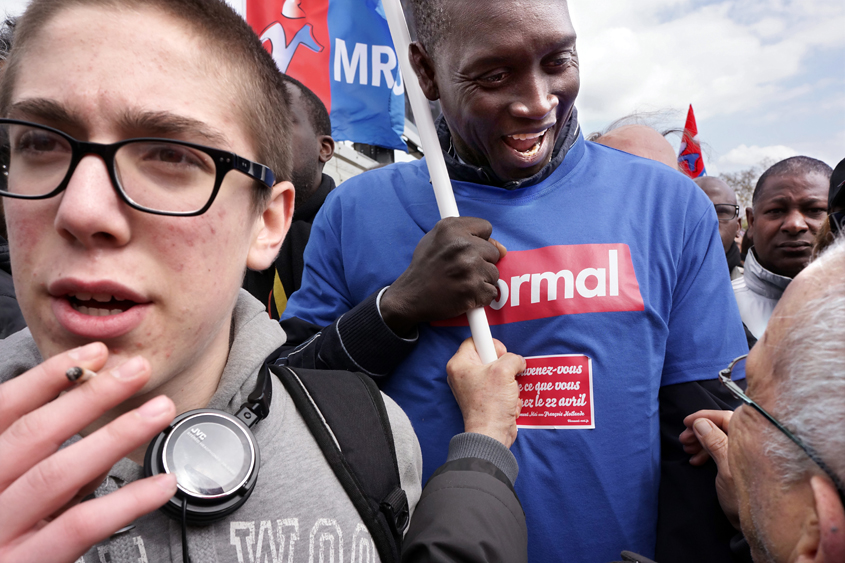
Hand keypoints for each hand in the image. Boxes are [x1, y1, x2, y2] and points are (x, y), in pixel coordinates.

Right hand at [0, 342, 176, 562]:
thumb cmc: (2, 539)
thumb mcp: (9, 496)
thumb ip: (46, 469)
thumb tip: (100, 436)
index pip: (4, 412)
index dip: (48, 379)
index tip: (94, 354)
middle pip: (33, 435)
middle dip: (90, 397)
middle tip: (137, 370)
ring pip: (58, 474)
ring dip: (115, 436)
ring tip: (159, 412)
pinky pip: (79, 526)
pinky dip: (126, 502)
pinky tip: (161, 484)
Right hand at [381, 216, 505, 335]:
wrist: (410, 296)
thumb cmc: (425, 268)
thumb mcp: (436, 239)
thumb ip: (467, 235)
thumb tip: (502, 248)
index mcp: (451, 228)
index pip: (486, 227)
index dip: (479, 240)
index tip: (468, 250)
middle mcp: (462, 245)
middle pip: (494, 252)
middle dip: (482, 262)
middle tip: (462, 270)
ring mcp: (470, 268)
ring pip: (494, 273)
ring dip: (481, 280)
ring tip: (461, 282)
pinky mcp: (474, 289)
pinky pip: (491, 292)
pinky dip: (481, 297)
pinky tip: (464, 294)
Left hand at [447, 338, 524, 447]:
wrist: (492, 434)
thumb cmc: (491, 405)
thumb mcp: (504, 370)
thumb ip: (512, 357)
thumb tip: (516, 361)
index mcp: (460, 364)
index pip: (475, 340)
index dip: (491, 343)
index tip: (500, 351)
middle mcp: (463, 375)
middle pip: (489, 358)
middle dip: (504, 367)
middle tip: (506, 375)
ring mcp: (474, 388)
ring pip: (499, 374)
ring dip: (509, 383)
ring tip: (507, 393)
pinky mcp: (484, 399)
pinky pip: (501, 388)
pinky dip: (509, 395)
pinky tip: (508, 404)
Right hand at [680, 409, 739, 528]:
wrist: (757, 525)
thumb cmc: (744, 498)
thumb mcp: (726, 469)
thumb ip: (715, 443)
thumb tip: (700, 423)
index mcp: (750, 440)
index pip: (725, 417)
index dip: (704, 417)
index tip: (686, 422)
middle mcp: (749, 444)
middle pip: (721, 427)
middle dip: (699, 431)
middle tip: (683, 439)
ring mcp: (745, 454)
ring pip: (719, 438)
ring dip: (701, 442)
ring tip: (687, 450)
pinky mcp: (739, 464)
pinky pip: (720, 450)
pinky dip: (706, 453)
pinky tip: (696, 461)